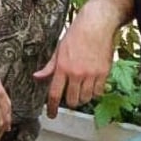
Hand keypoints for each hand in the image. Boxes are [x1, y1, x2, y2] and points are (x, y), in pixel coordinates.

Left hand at [33, 1, 115, 118]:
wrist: (96, 25)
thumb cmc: (75, 36)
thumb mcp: (58, 50)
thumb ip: (49, 67)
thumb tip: (36, 77)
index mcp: (62, 67)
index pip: (55, 94)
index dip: (52, 108)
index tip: (51, 115)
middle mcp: (76, 73)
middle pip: (72, 100)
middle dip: (70, 102)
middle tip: (70, 96)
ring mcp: (91, 74)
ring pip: (86, 98)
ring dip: (83, 97)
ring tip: (81, 88)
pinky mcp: (104, 73)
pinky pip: (99, 92)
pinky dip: (95, 92)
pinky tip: (92, 85)